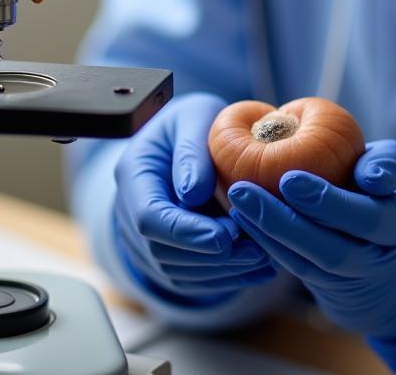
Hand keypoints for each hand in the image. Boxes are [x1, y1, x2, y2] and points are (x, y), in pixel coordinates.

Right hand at [113, 92, 275, 302]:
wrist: (187, 140)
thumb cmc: (192, 123)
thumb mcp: (194, 116)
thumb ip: (191, 149)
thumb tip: (193, 192)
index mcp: (135, 175)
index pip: (150, 217)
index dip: (186, 232)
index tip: (224, 236)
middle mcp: (132, 212)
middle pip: (164, 251)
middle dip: (212, 256)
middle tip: (256, 249)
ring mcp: (146, 238)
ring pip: (179, 271)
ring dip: (222, 270)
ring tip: (263, 257)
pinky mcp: (168, 254)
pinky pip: (191, 278)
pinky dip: (225, 277)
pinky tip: (257, 269)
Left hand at [226, 140, 395, 372]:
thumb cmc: (386, 197)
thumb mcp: (393, 176)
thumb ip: (385, 163)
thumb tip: (368, 172)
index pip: (370, 216)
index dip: (330, 202)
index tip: (288, 179)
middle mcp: (377, 259)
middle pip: (332, 250)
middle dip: (285, 222)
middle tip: (245, 189)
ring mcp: (352, 279)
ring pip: (308, 264)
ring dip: (269, 232)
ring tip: (238, 199)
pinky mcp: (330, 288)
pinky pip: (298, 268)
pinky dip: (269, 244)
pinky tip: (244, 218)